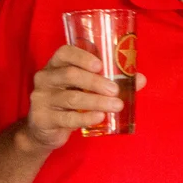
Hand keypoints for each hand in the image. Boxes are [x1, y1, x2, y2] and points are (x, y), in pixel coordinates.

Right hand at [24, 45, 146, 150]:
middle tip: (115, 90)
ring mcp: (42, 98)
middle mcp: (46, 78)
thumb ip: (111, 82)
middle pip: (70, 75)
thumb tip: (140, 78)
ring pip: (71, 97)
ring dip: (96, 101)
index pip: (64, 53)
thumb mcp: (85, 89)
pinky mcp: (44, 118)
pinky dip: (86, 117)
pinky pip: (67, 118)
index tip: (100, 65)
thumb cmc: (69, 102)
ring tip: (116, 105)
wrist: (44, 129)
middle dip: (95, 82)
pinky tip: (100, 117)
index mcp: (56, 65)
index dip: (82, 57)